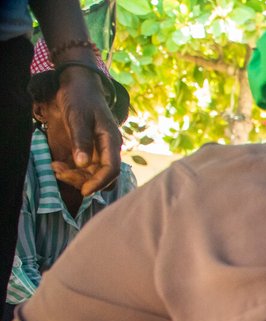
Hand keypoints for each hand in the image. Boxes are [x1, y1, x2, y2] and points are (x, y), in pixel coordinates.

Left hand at [52, 66, 120, 195]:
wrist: (79, 85)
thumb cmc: (80, 98)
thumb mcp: (78, 117)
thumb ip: (81, 140)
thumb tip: (82, 165)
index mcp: (111, 141)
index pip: (112, 169)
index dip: (99, 182)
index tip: (83, 191)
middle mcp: (108, 149)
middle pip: (102, 175)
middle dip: (83, 180)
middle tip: (60, 173)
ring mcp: (99, 150)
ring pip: (92, 174)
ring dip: (75, 177)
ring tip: (56, 168)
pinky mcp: (89, 150)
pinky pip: (84, 168)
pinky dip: (71, 171)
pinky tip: (58, 165)